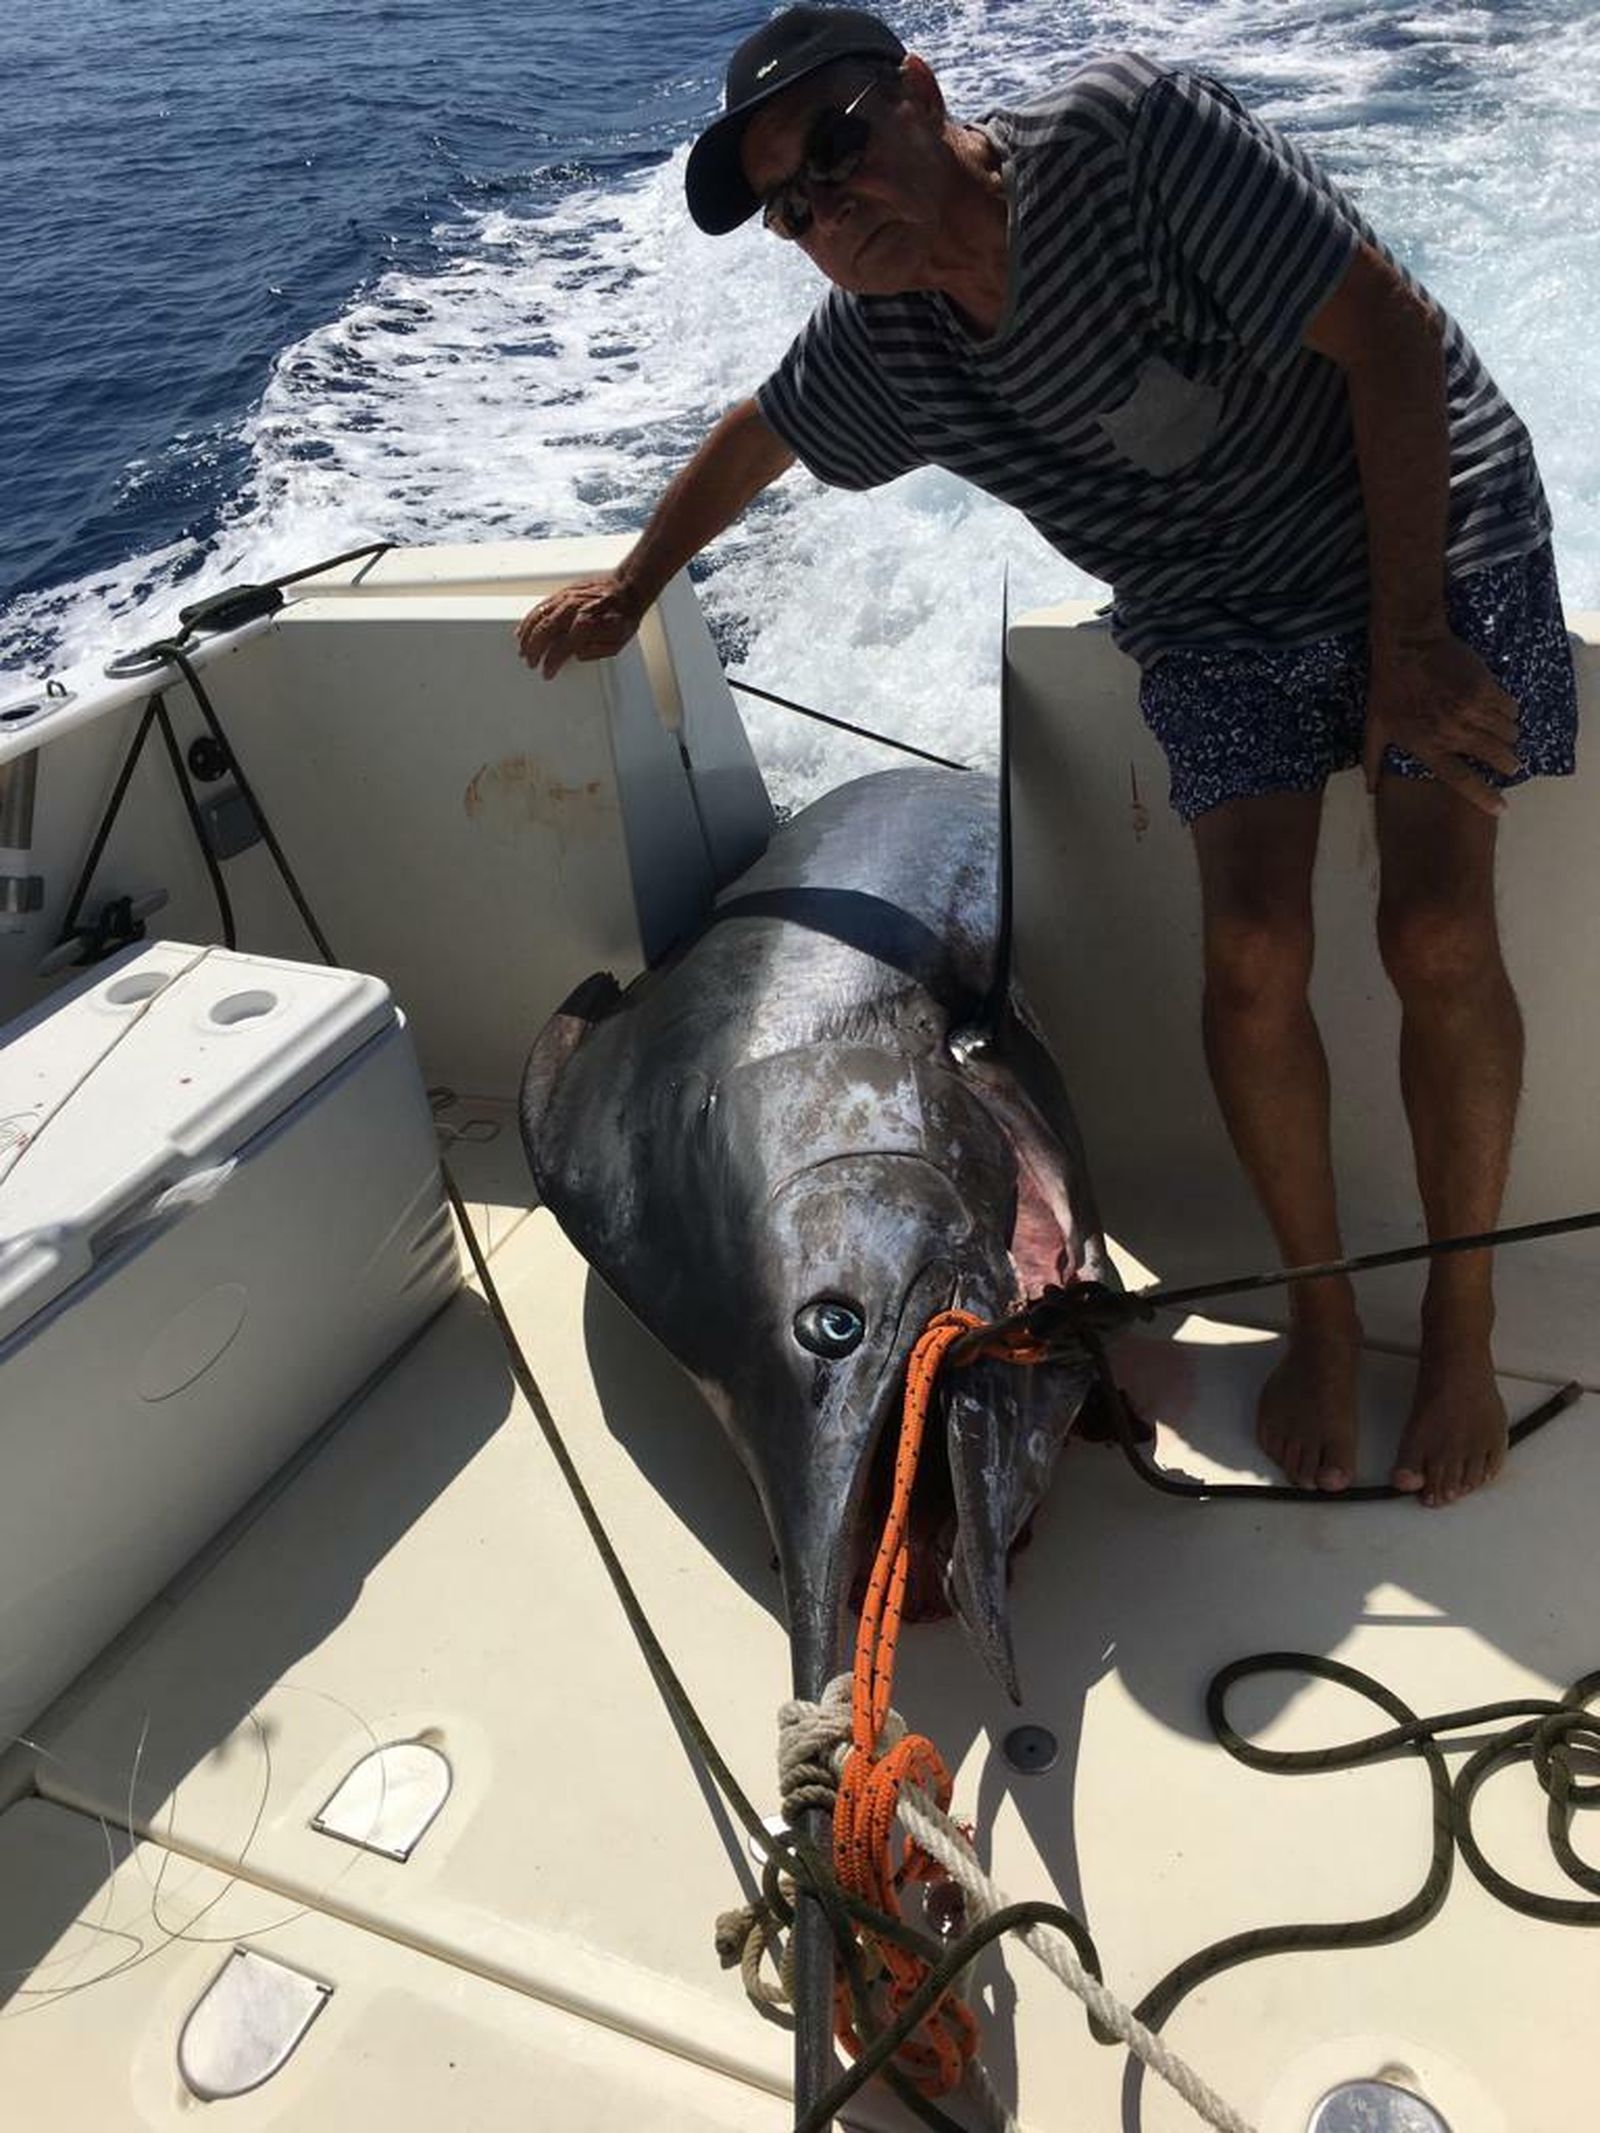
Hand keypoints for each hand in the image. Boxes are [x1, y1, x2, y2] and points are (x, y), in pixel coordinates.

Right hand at [516, 574, 643, 679]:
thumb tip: (577, 655)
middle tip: (531, 664)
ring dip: (528, 636)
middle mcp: (574, 608)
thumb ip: (598, 650)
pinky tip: (522, 631)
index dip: (552, 662)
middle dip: (534, 650)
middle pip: (545, 630)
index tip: (546, 673)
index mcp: (588, 622)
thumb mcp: (619, 641)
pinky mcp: (562, 593)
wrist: (627, 589)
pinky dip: (529, 619)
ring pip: (539, 617)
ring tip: (522, 651)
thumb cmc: (624, 617)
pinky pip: (540, 606)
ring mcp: (566, 598)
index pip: (563, 647)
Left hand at [1362, 629, 1520, 816]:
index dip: (1484, 797)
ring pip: (1506, 733)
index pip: (1461, 780)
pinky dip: (1510, 712)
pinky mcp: (1484, 688)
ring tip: (1507, 737)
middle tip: (1512, 766)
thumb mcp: (1374, 727)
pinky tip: (1505, 712)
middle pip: (1494, 757)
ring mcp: (1471, 709)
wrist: (1407, 645)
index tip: (1501, 808)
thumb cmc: (1388, 687)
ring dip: (1509, 737)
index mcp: (1428, 746)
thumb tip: (1369, 791)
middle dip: (1508, 764)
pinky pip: (1509, 707)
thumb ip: (1373, 761)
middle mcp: (1453, 732)